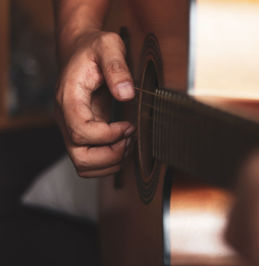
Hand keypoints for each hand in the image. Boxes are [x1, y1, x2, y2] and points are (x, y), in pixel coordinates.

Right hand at [55, 30, 134, 177]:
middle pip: (80, 157)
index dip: (108, 135)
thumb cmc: (94, 48)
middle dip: (111, 155)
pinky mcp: (82, 133)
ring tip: (128, 143)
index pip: (81, 131)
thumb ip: (117, 67)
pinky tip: (123, 145)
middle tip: (130, 139)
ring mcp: (72, 128)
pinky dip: (108, 162)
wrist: (81, 50)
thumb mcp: (108, 46)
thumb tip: (126, 94)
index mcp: (69, 98)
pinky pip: (90, 162)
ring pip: (84, 165)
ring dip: (111, 162)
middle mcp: (66, 118)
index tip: (129, 126)